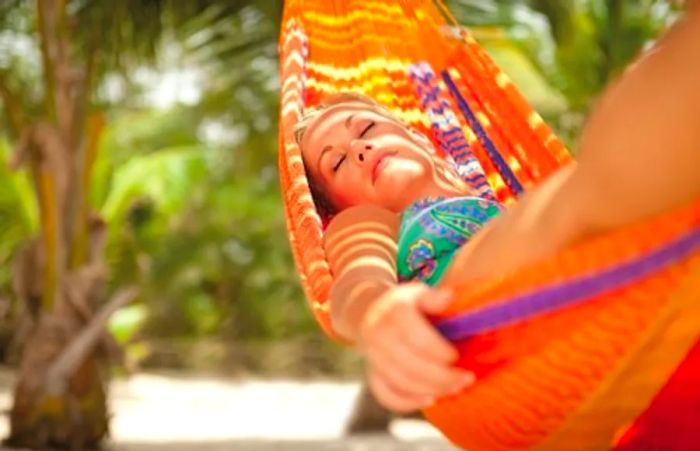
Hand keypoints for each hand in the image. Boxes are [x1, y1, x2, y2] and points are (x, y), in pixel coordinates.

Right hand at [358, 282, 474, 412]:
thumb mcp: (418, 293)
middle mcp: (380, 335)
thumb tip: (448, 297)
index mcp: (395, 313)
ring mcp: (373, 357)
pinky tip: (430, 399)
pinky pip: (385, 394)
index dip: (440, 352)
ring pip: (401, 382)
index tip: (457, 356)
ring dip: (432, 390)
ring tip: (455, 388)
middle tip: (466, 379)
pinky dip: (407, 402)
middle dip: (442, 377)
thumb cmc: (404, 305)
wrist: (369, 312)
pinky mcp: (371, 373)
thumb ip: (434, 297)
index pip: (417, 339)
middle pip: (411, 365)